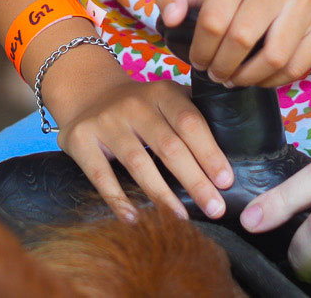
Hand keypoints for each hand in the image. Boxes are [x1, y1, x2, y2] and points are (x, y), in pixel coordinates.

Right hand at [48, 56, 234, 222]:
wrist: (85, 91)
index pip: (190, 122)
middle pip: (168, 146)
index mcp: (161, 93)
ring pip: (138, 163)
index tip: (226, 181)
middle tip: (214, 208)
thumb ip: (191, 116)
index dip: (209, 152)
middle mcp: (134, 105)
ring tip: (182, 219)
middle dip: (195, 180)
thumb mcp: (164, 97)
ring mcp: (106, 122)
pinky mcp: (81, 140)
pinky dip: (119, 200)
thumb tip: (229, 154)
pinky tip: (135, 219)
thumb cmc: (139, 106)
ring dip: (162, 195)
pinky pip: (101, 176)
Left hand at [157, 0, 310, 87]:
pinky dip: (274, 82)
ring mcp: (303, 1)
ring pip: (274, 57)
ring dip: (248, 78)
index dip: (201, 51)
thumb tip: (169, 18)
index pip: (213, 21)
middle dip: (223, 67)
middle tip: (217, 75)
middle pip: (242, 40)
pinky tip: (260, 78)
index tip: (199, 62)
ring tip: (236, 80)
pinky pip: (297, 67)